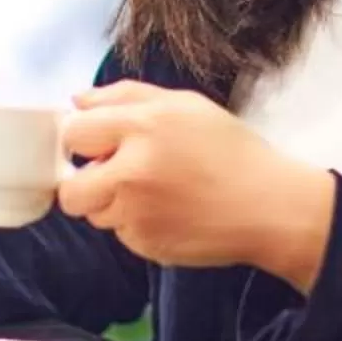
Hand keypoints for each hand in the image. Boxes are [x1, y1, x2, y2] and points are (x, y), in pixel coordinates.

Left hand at [57, 82, 336, 287]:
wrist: (270, 207)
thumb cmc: (232, 152)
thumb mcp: (185, 106)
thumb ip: (126, 96)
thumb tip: (78, 101)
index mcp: (143, 126)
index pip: (74, 133)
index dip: (83, 140)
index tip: (98, 145)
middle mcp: (133, 170)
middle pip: (71, 189)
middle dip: (86, 183)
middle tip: (117, 176)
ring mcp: (137, 213)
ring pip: (95, 214)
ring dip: (114, 206)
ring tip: (157, 194)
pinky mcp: (147, 244)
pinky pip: (122, 235)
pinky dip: (138, 226)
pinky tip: (171, 214)